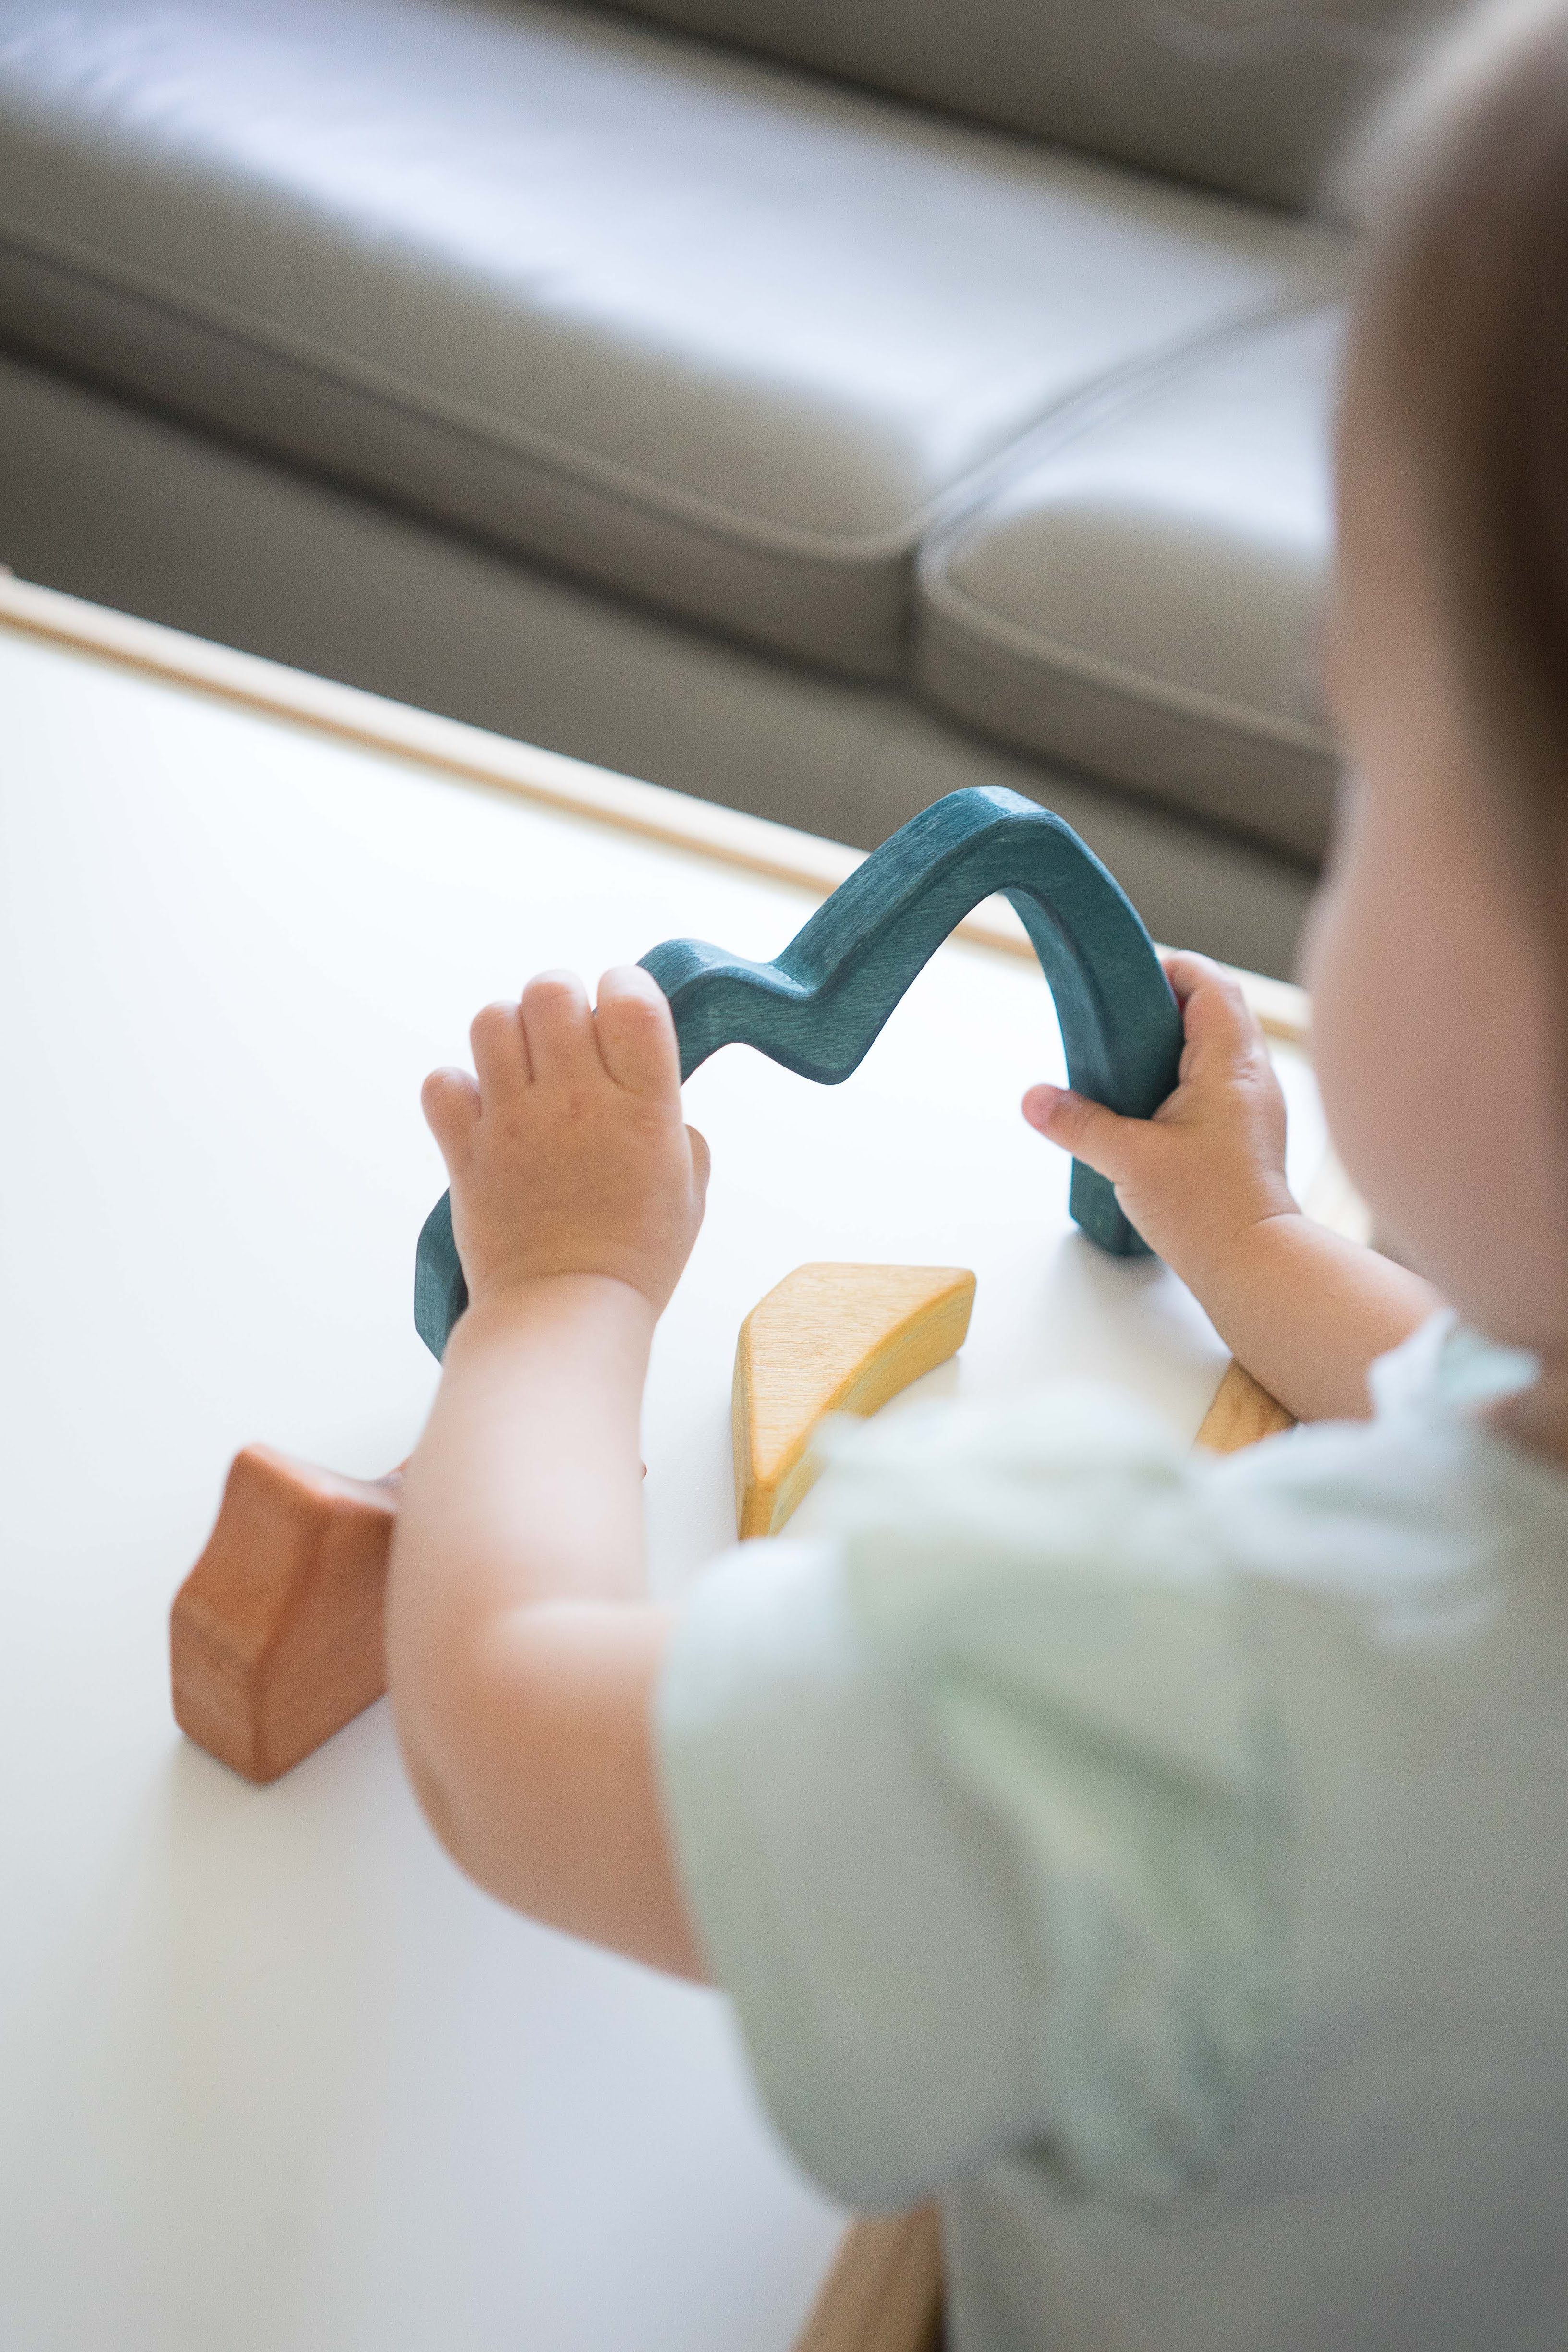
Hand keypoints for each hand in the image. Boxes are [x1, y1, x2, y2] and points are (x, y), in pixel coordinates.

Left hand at [422, 965, 709, 1318]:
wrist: (568, 1314)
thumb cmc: (639, 1255)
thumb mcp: (690, 1185)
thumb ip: (674, 1121)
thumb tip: (647, 1088)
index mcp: (644, 1107)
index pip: (631, 998)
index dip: (624, 988)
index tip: (621, 1016)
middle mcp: (578, 1102)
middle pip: (551, 991)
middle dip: (560, 1002)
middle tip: (567, 1042)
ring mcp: (515, 1123)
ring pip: (492, 1020)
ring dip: (508, 1033)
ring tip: (523, 1069)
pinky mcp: (466, 1150)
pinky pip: (442, 1082)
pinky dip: (457, 1090)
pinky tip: (482, 1112)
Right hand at [1023, 953, 1295, 1291]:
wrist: (1255, 1265)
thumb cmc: (1208, 1211)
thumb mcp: (1128, 1160)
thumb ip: (1078, 1123)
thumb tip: (1033, 1098)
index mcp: (1231, 1064)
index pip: (1211, 984)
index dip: (1170, 970)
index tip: (1127, 983)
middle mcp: (1253, 1075)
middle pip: (1215, 1008)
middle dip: (1164, 1005)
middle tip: (1116, 1022)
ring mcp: (1255, 1104)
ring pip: (1217, 1046)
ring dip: (1174, 1044)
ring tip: (1125, 1063)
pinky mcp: (1248, 1131)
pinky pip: (1217, 1080)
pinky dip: (1183, 1076)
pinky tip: (1149, 1105)